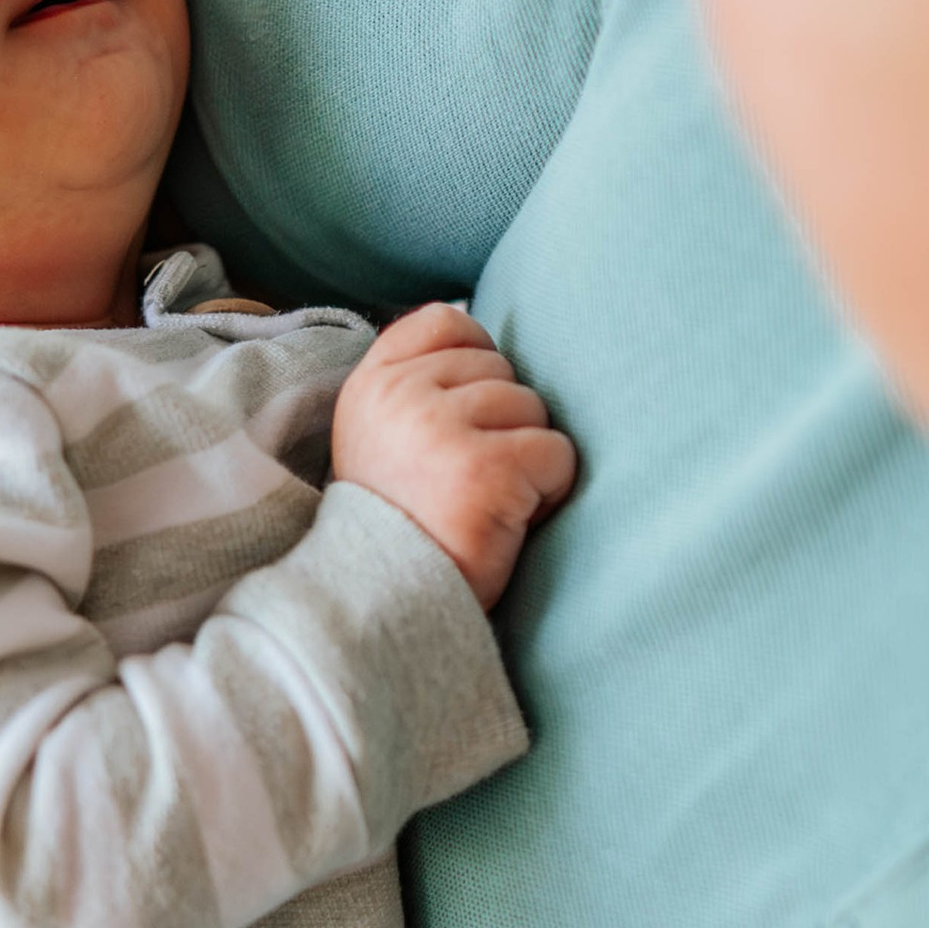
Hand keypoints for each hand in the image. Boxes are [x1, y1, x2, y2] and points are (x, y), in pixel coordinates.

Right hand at [330, 304, 576, 610]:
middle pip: (502, 369)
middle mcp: (400, 398)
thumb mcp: (384, 437)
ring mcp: (441, 430)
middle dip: (504, 424)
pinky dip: (550, 490)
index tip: (465, 422)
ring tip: (487, 502)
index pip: (447, 320)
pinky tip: (510, 519)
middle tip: (469, 481)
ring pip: (534, 408)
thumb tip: (490, 340)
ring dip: (528, 459)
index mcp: (371, 385)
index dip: (477, 364)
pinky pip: (557, 453)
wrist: (387, 607)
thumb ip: (420, 383)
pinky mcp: (486, 470)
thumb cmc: (405, 524)